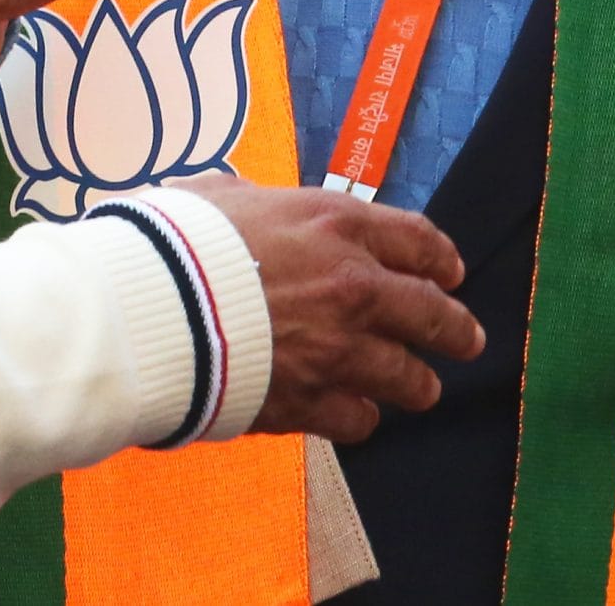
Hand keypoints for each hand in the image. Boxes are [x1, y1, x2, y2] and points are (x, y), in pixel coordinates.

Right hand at [172, 173, 485, 443]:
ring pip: (409, 376)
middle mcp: (353, 285)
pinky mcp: (312, 401)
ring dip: (417, 382)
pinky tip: (353, 414)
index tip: (450, 274)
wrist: (148, 307)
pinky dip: (360, 417)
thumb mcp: (218, 195)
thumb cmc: (175, 240)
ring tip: (420, 388)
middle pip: (432, 313)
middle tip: (466, 339)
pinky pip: (360, 419)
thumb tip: (244, 201)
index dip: (441, 260)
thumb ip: (251, 201)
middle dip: (456, 329)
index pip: (418, 240)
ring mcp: (338, 348)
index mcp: (335, 224)